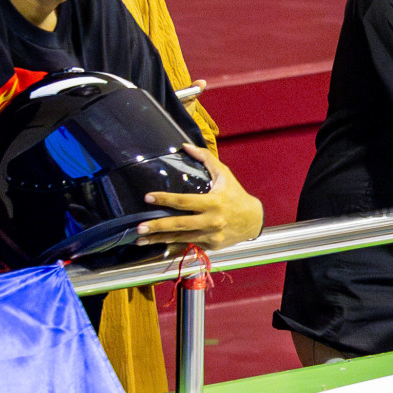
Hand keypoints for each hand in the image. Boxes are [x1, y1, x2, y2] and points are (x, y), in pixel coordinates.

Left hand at [134, 144, 263, 249]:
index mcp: (213, 203)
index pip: (184, 201)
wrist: (253, 220)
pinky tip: (158, 245)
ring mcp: (211, 236)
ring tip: (140, 239)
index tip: (148, 197)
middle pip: (180, 224)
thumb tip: (185, 146)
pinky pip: (189, 244)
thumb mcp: (224, 174)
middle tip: (139, 227)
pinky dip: (173, 245)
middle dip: (158, 226)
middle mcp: (211, 221)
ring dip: (159, 239)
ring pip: (181, 238)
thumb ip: (206, 159)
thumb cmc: (236, 195)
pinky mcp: (211, 245)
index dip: (165, 199)